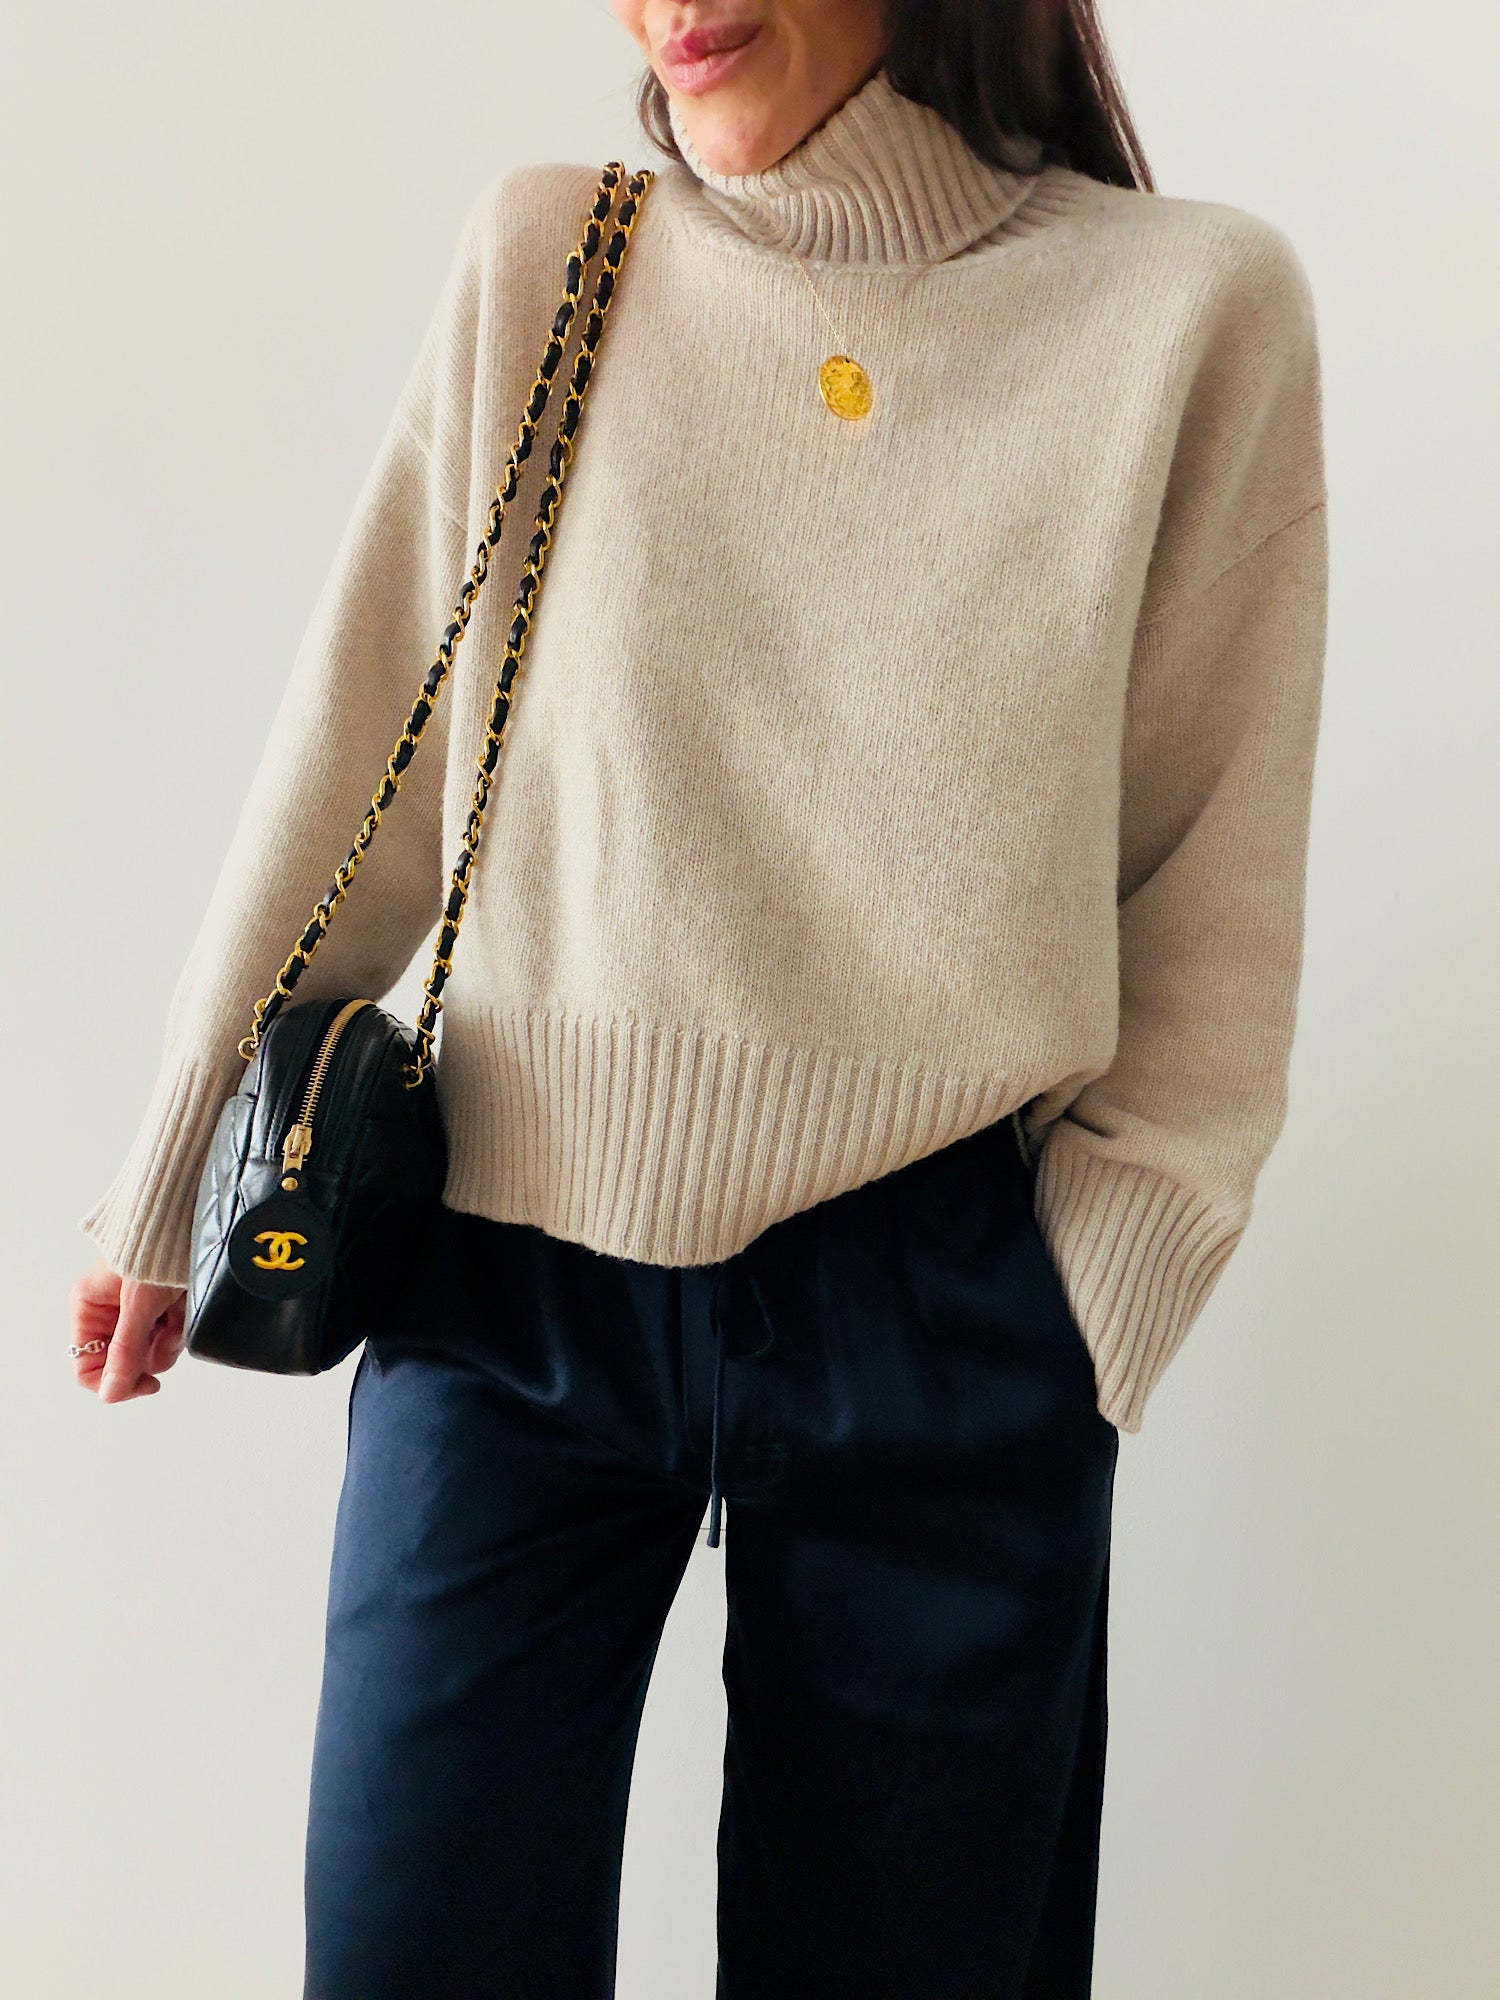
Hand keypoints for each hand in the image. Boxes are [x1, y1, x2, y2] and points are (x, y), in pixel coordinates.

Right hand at [68, 1261, 187, 1401]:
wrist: (187, 1218)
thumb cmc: (154, 1248)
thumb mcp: (138, 1304)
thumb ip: (125, 1351)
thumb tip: (111, 1393)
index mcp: (88, 1309)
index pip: (88, 1368)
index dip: (116, 1381)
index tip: (147, 1381)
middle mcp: (108, 1313)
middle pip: (125, 1363)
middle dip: (151, 1352)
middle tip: (165, 1330)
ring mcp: (136, 1311)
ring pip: (151, 1351)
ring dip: (169, 1337)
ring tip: (175, 1310)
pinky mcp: (161, 1306)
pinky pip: (169, 1334)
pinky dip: (179, 1324)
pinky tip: (182, 1306)